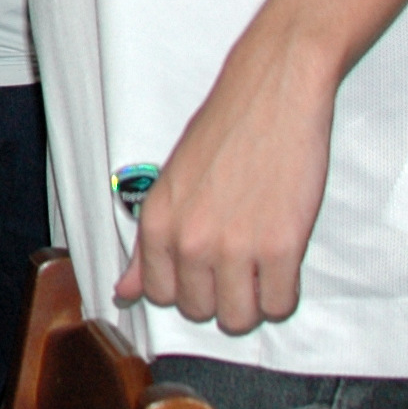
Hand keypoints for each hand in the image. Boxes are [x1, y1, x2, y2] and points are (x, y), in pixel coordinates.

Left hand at [114, 19, 336, 333]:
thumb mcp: (170, 179)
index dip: (185, 284)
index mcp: (156, 221)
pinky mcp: (281, 248)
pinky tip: (282, 257)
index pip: (159, 295)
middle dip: (218, 293)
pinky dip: (284, 291)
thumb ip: (148, 244)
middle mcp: (189, 240)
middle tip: (236, 255)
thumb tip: (123, 293)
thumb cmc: (223, 128)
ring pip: (238, 319)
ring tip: (259, 261)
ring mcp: (235, 248)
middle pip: (199, 312)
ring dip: (252, 300)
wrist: (272, 90)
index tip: (202, 263)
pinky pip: (281, 306)